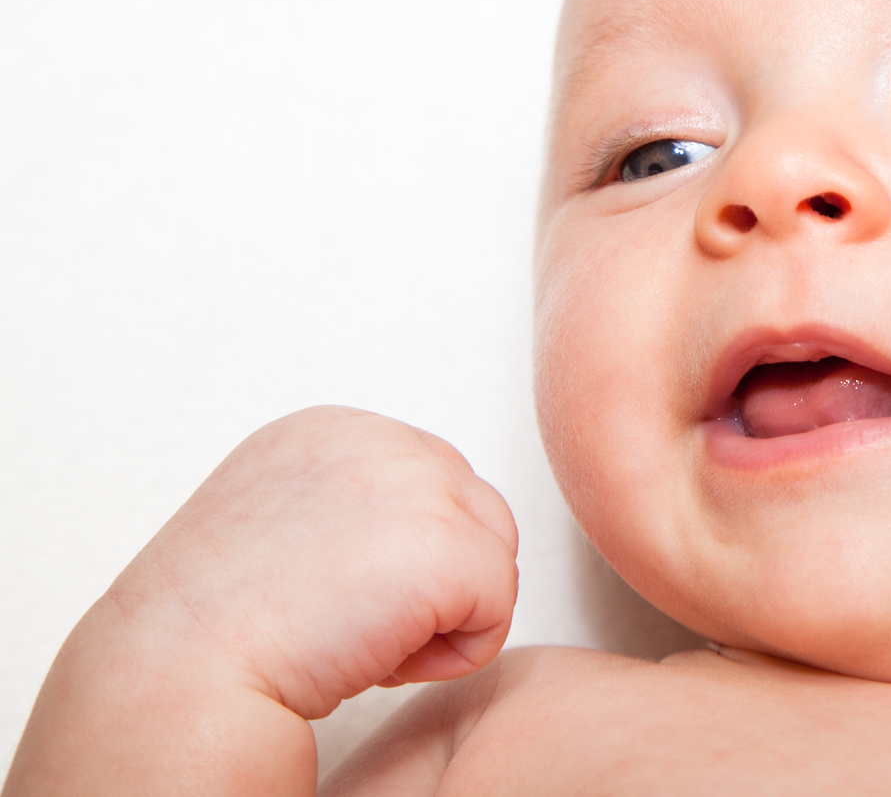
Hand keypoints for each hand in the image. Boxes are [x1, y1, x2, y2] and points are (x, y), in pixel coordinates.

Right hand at [3, 407, 517, 796]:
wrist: (175, 675)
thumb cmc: (212, 630)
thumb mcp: (279, 526)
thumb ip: (352, 507)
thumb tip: (414, 539)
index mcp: (332, 430)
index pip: (431, 484)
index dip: (395, 561)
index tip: (325, 596)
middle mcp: (380, 440)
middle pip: (474, 513)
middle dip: (429, 581)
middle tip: (344, 625)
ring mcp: (420, 485)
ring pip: (493, 559)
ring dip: (441, 616)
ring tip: (357, 638)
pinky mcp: (449, 547)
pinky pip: (499, 610)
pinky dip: (454, 654)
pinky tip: (378, 660)